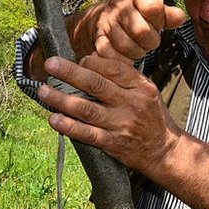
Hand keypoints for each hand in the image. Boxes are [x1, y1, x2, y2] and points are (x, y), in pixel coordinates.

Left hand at [37, 54, 183, 174]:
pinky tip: (54, 120)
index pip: (113, 68)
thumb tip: (93, 57)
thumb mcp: (147, 90)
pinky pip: (88, 134)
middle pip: (96, 84)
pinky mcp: (113, 143)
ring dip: (62, 99)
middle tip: (50, 64)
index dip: (91, 62)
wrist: (164, 151)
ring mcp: (121, 124)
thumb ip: (124, 74)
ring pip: (87, 109)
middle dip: (70, 73)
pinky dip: (69, 127)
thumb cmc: (152, 117)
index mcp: (140, 87)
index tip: (78, 60)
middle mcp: (131, 103)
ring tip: (43, 91)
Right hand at [90, 0, 185, 63]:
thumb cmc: (139, 13)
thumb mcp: (155, 9)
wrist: (106, 17)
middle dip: (151, 41)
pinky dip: (124, 60)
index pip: (153, 8)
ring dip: (138, 52)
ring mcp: (106, 22)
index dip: (159, 21)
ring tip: (139, 47)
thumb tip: (180, 17)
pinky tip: (128, 55)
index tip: (157, 23)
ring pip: (128, 47)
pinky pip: (112, 55)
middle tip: (150, 41)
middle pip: (142, 31)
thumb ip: (169, 15)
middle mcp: (118, 4)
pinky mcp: (98, 38)